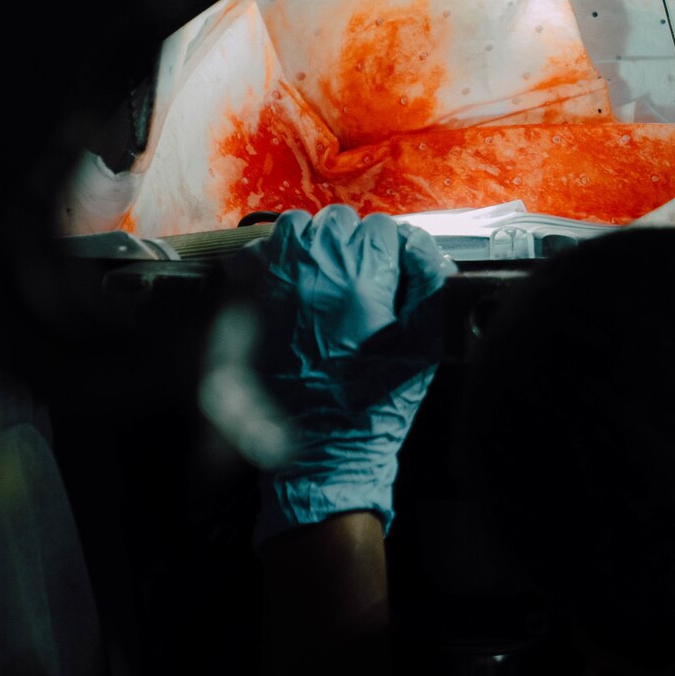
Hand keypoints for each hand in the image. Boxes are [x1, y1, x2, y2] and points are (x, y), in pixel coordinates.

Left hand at [246, 207, 450, 545]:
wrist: (325, 452)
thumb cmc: (377, 404)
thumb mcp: (424, 344)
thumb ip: (428, 281)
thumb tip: (419, 244)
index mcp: (361, 282)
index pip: (382, 229)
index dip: (394, 251)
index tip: (395, 276)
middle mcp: (312, 275)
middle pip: (338, 222)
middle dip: (355, 243)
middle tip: (364, 279)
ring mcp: (273, 288)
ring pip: (296, 228)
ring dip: (315, 244)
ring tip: (328, 276)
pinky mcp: (246, 308)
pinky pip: (257, 255)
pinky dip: (274, 260)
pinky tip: (291, 285)